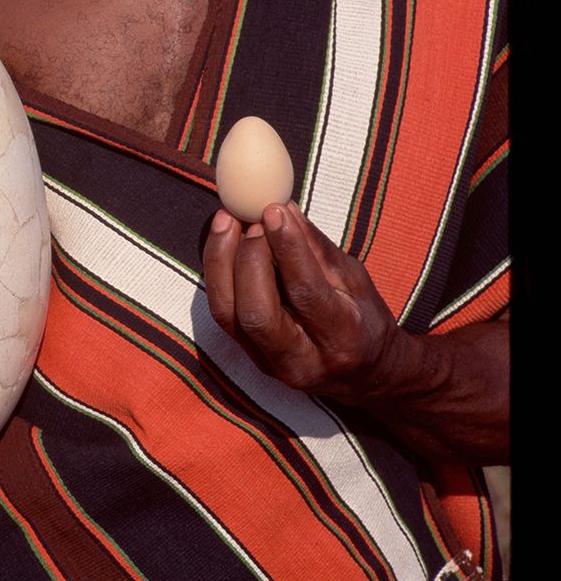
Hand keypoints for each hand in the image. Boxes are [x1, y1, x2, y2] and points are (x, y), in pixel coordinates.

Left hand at [202, 201, 402, 404]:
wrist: (363, 373)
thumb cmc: (363, 318)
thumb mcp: (354, 281)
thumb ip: (316, 248)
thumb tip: (281, 206)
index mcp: (343, 339)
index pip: (306, 292)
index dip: (287, 248)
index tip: (273, 210)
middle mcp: (302, 361)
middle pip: (257, 312)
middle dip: (247, 258)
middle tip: (247, 218)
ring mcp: (270, 365)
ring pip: (227, 315)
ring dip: (220, 262)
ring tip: (226, 221)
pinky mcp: (249, 359)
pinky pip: (222, 314)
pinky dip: (218, 274)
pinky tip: (222, 243)